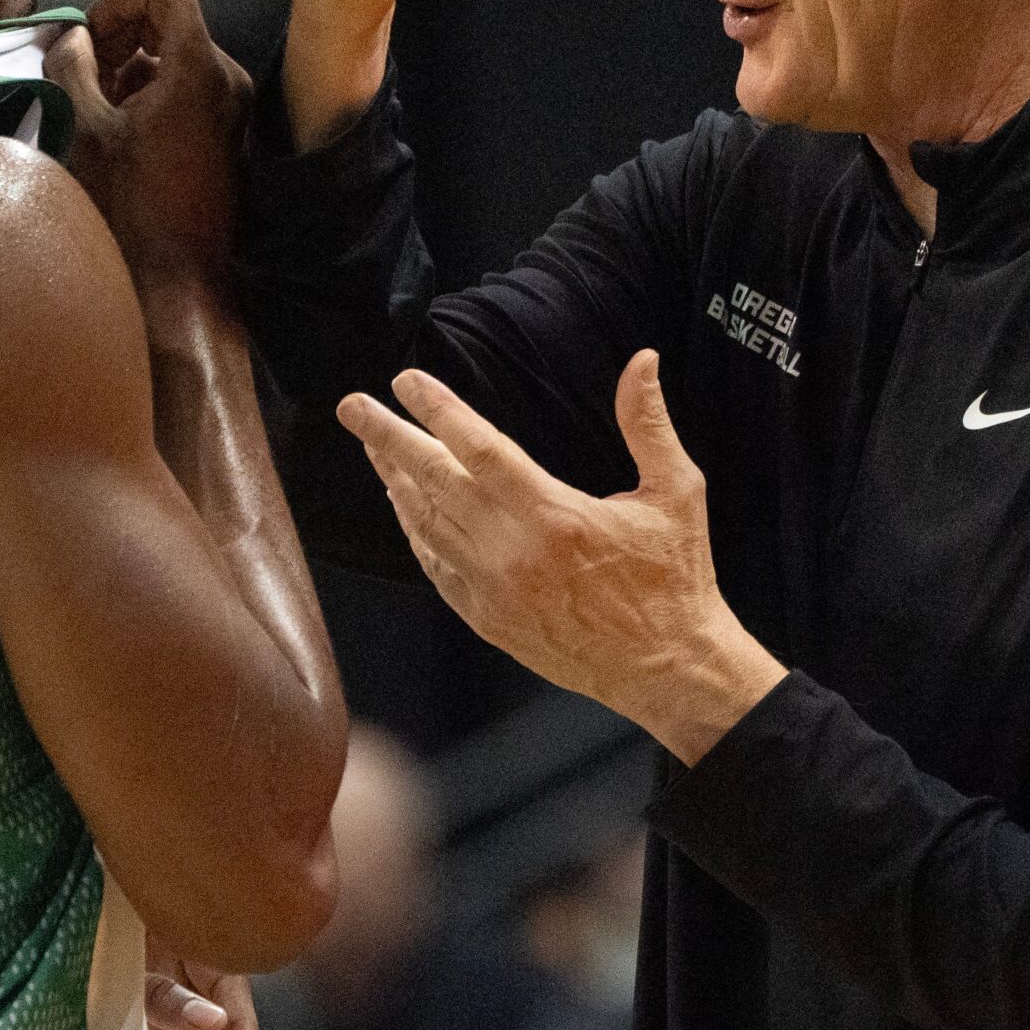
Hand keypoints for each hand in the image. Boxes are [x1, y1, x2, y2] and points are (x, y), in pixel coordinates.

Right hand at [45, 0, 251, 286]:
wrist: (180, 282)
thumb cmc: (129, 205)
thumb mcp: (85, 129)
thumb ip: (72, 67)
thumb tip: (72, 37)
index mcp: (197, 65)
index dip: (117, 1)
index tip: (86, 44)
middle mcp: (227, 77)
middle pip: (167, 19)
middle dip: (116, 41)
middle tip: (79, 82)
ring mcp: (233, 107)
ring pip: (173, 57)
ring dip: (128, 73)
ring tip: (95, 115)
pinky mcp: (228, 135)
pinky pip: (186, 90)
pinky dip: (149, 97)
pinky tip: (120, 138)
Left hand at [337, 350, 786, 764]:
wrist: (667, 668)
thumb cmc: (675, 578)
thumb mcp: (676, 492)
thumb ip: (647, 423)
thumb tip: (641, 361)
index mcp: (555, 516)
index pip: (479, 448)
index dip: (438, 410)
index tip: (406, 381)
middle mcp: (513, 553)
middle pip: (432, 482)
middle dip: (387, 439)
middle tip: (352, 406)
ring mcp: (493, 590)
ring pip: (426, 524)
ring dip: (395, 481)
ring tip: (374, 446)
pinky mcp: (487, 619)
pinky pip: (435, 566)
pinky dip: (414, 531)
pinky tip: (404, 506)